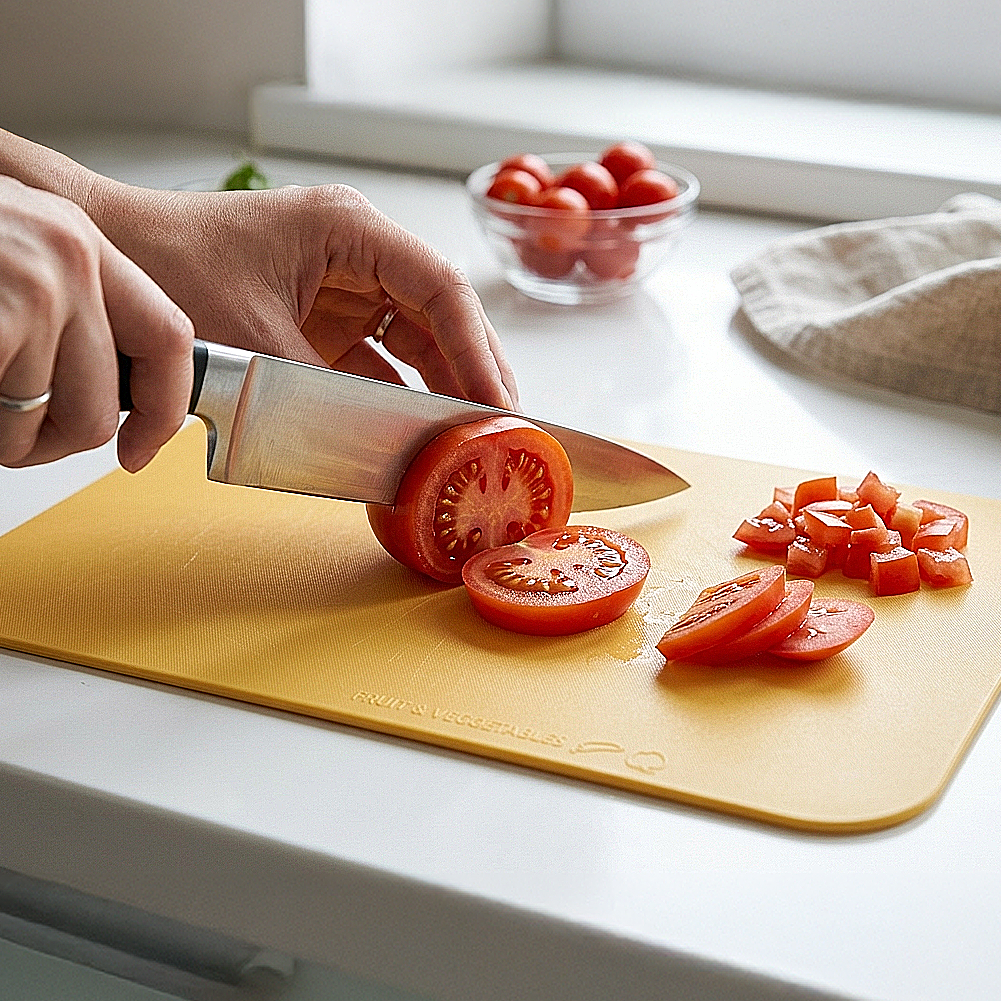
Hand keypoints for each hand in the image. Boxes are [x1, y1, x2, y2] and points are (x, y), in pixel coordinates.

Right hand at [0, 177, 192, 470]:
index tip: (140, 448)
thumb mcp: (17, 254)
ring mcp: (32, 286)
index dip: (165, 409)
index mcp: (81, 241)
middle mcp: (68, 256)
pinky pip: (4, 421)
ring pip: (46, 423)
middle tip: (11, 436)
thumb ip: (67, 308)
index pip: (168, 337)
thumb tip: (107, 389)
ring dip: (1, 434)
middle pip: (101, 407)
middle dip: (52, 442)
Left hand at [88, 180, 519, 409]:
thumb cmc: (170, 265)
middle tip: (499, 428)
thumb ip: (325, 391)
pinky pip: (375, 361)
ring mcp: (341, 287)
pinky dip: (393, 396)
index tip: (496, 403)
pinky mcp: (321, 320)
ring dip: (439, 387)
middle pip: (439, 316)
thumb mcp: (253, 336)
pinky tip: (411, 431)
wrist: (110, 254)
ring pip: (414, 341)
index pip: (441, 290)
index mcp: (351, 230)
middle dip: (471, 372)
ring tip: (468, 436)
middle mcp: (358, 253)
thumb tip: (385, 444)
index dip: (476, 350)